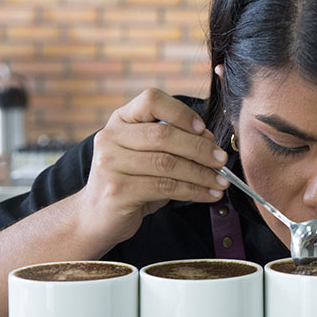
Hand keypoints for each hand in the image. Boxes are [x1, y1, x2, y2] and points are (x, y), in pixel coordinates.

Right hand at [76, 88, 229, 245]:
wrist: (95, 217)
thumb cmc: (131, 181)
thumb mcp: (149, 156)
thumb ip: (175, 144)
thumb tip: (209, 140)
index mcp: (121, 120)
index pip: (152, 100)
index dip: (181, 112)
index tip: (203, 129)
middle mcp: (111, 137)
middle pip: (164, 135)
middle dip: (200, 148)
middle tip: (222, 160)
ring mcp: (111, 164)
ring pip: (167, 164)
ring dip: (201, 174)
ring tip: (221, 182)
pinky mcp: (117, 191)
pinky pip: (165, 187)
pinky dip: (193, 191)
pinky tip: (208, 195)